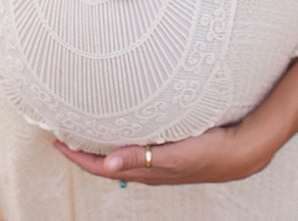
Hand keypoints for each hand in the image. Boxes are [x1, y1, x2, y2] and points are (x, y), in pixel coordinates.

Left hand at [53, 121, 270, 185]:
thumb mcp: (174, 156)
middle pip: (106, 163)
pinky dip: (124, 139)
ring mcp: (159, 160)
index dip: (77, 157)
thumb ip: (141, 158)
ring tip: (89, 130)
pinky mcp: (171, 151)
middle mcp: (148, 168)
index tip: (57, 143)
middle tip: (66, 134)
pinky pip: (138, 148)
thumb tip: (105, 163)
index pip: (100, 168)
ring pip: (122, 155)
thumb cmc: (209, 154)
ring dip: (103, 146)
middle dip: (85, 151)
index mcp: (144, 171)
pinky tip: (127, 126)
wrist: (240, 152)